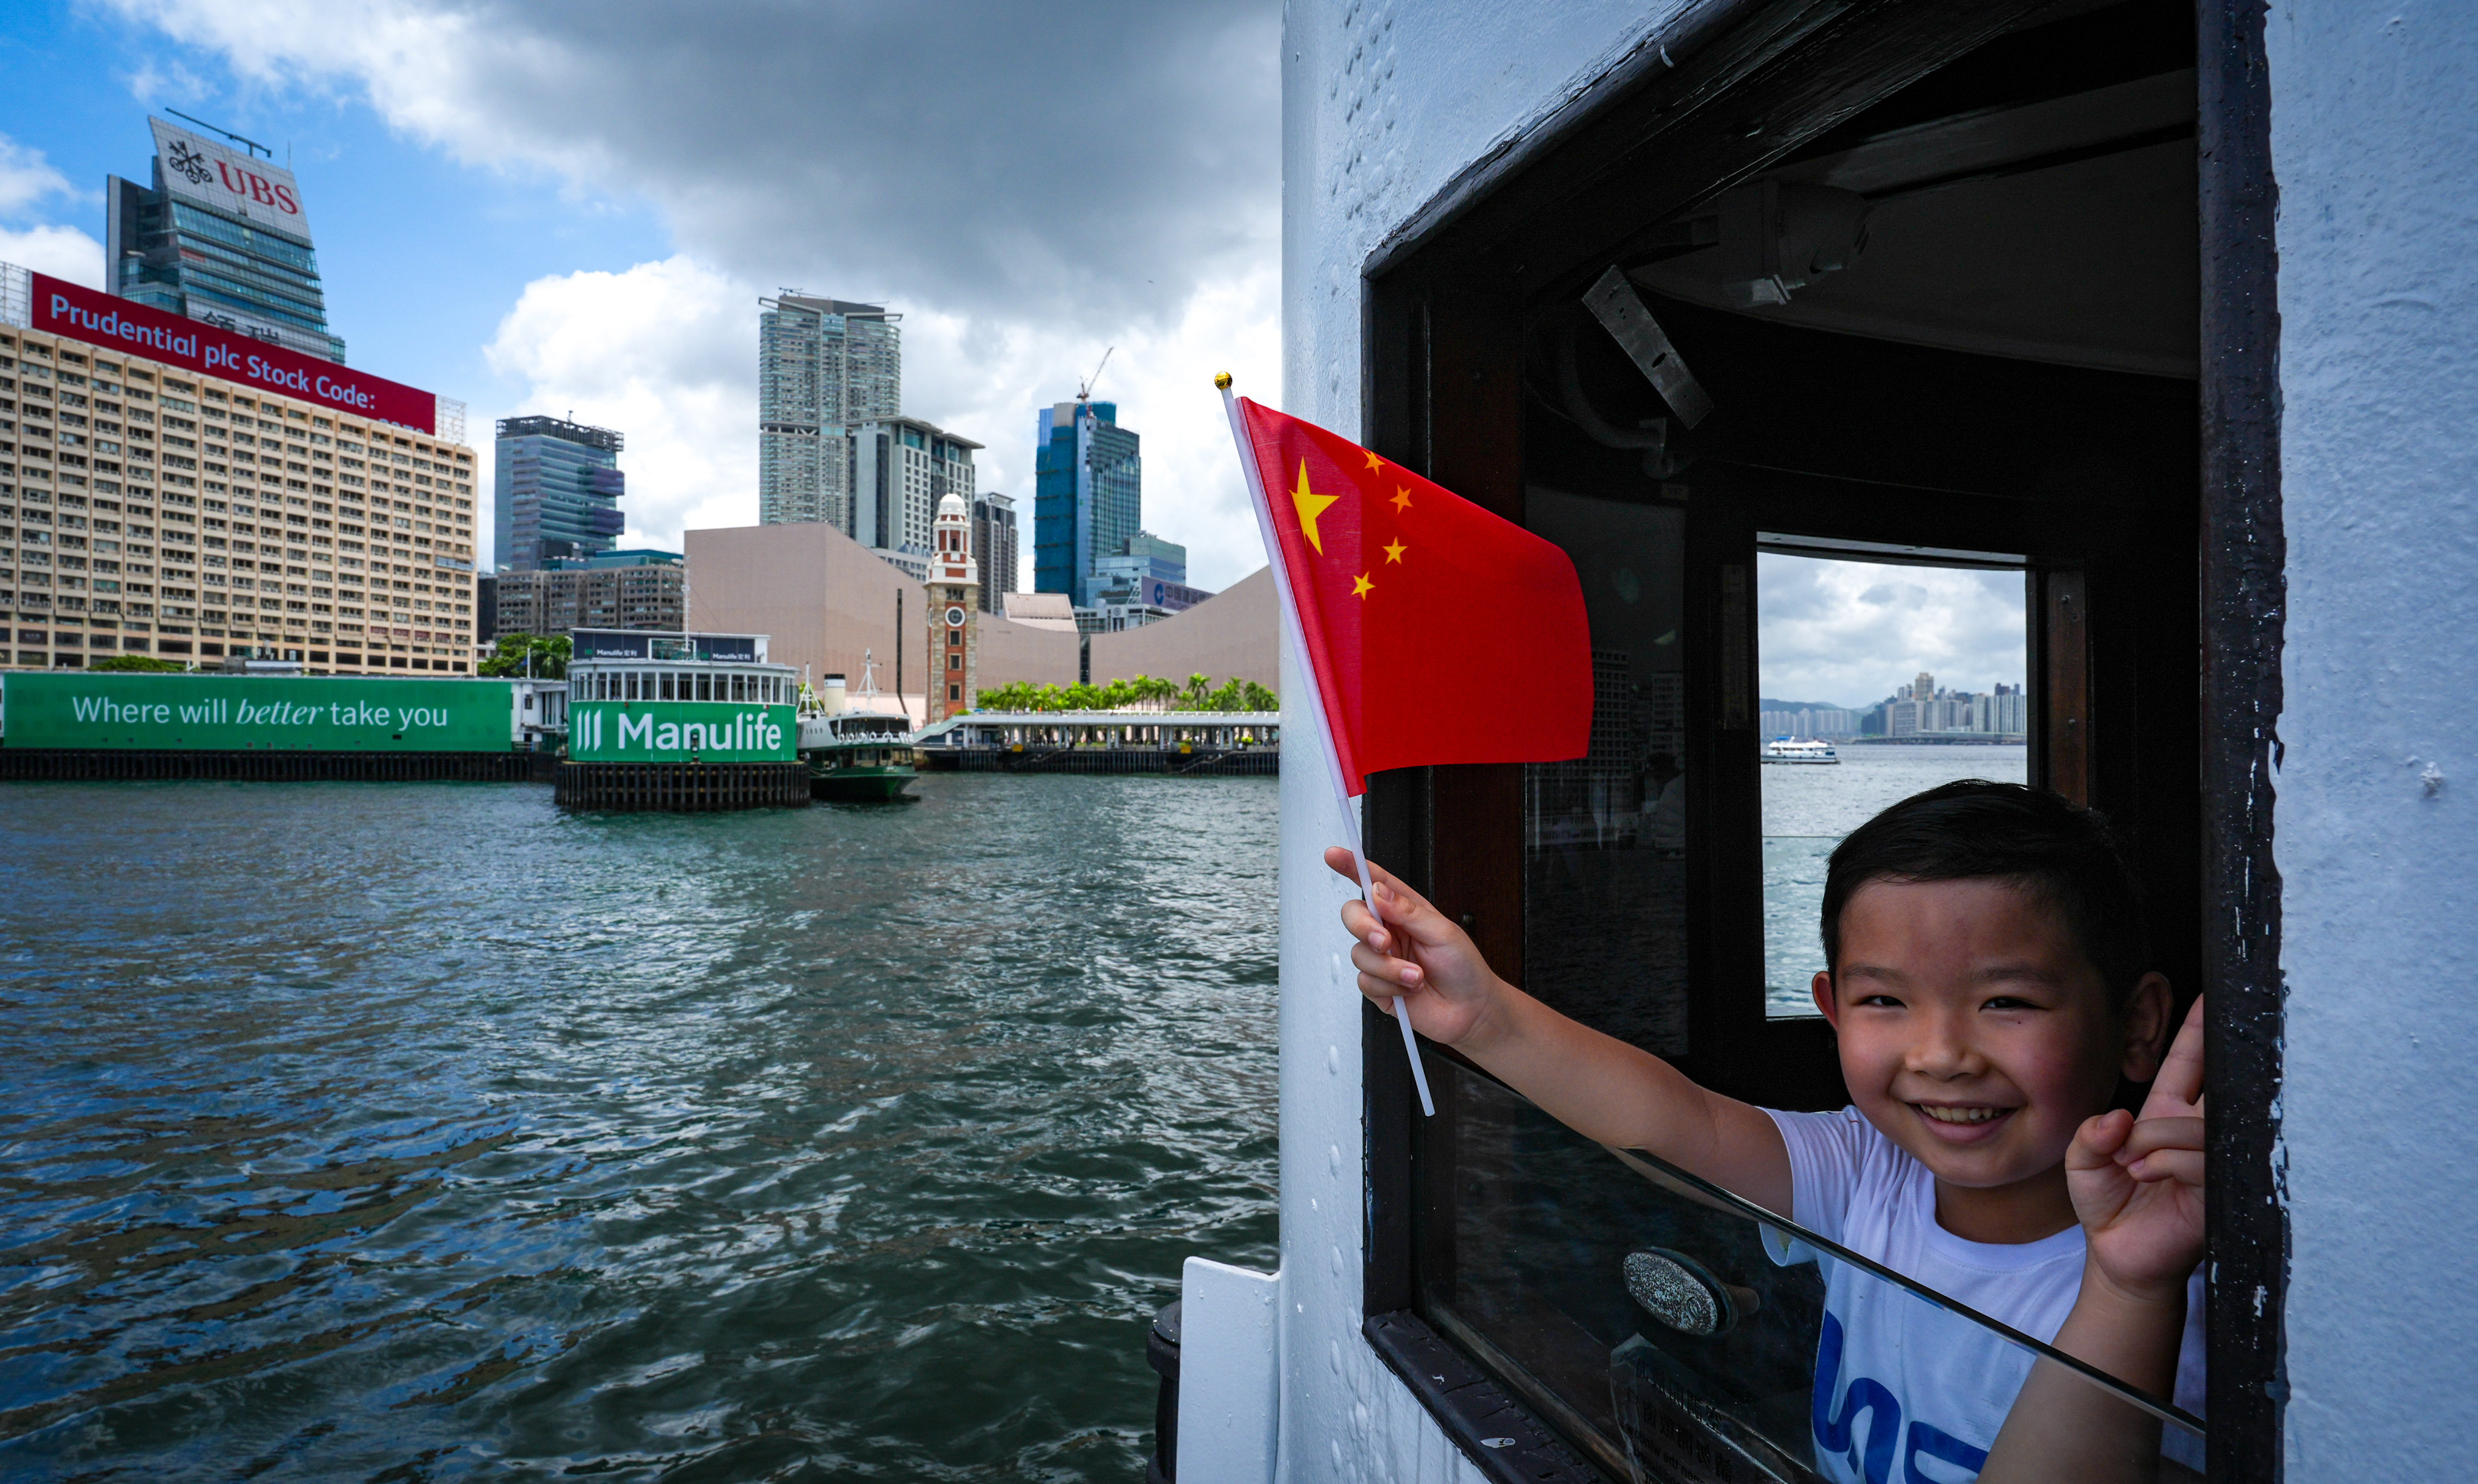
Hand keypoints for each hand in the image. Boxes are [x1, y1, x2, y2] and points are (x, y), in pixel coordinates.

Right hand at [1326, 847, 1504, 1048]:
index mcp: (1405, 910)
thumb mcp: (1443, 932)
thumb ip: (1408, 911)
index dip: (1353, 867)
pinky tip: (1409, 990)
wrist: (1471, 1011)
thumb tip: (1379, 891)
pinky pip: (1365, 981)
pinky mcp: (1378, 986)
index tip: (1334, 855)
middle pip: (1354, 915)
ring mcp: (1382, 959)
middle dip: (1364, 927)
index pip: (1374, 883)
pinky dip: (1389, 986)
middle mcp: (1390, 931)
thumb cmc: (1464, 968)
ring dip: (1389, 967)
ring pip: (1359, 953)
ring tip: (1417, 976)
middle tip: (1386, 941)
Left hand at [2067, 996, 2205, 1306]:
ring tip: (2129, 1160)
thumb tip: (2118, 1118)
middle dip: (2208, 1068)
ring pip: (2199, 1126)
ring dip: (2157, 1138)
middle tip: (2175, 1086)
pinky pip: (2201, 1161)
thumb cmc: (2107, 1202)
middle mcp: (2195, 1131)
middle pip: (2211, 1087)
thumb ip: (2091, 1133)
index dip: (2199, 1032)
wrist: (2119, 1256)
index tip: (2211, 998)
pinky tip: (2143, 1174)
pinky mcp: (2219, 1190)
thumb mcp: (2082, 1160)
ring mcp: (2212, 1160)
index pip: (2188, 1065)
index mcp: (2166, 1114)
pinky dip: (2166, 1162)